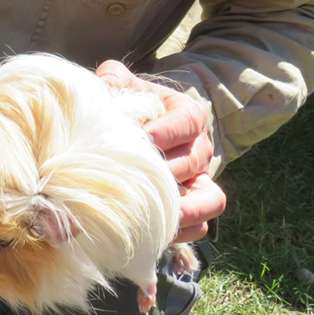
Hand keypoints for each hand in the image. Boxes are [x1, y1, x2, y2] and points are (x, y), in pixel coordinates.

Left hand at [95, 60, 225, 240]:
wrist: (143, 132)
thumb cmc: (132, 109)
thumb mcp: (124, 87)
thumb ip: (114, 79)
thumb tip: (104, 81)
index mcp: (188, 115)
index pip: (187, 122)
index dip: (167, 132)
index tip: (142, 139)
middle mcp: (200, 149)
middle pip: (193, 164)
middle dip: (164, 175)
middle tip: (134, 182)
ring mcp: (200, 181)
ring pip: (209, 201)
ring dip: (183, 212)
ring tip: (153, 219)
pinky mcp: (194, 208)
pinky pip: (202, 226)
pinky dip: (182, 233)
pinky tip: (153, 235)